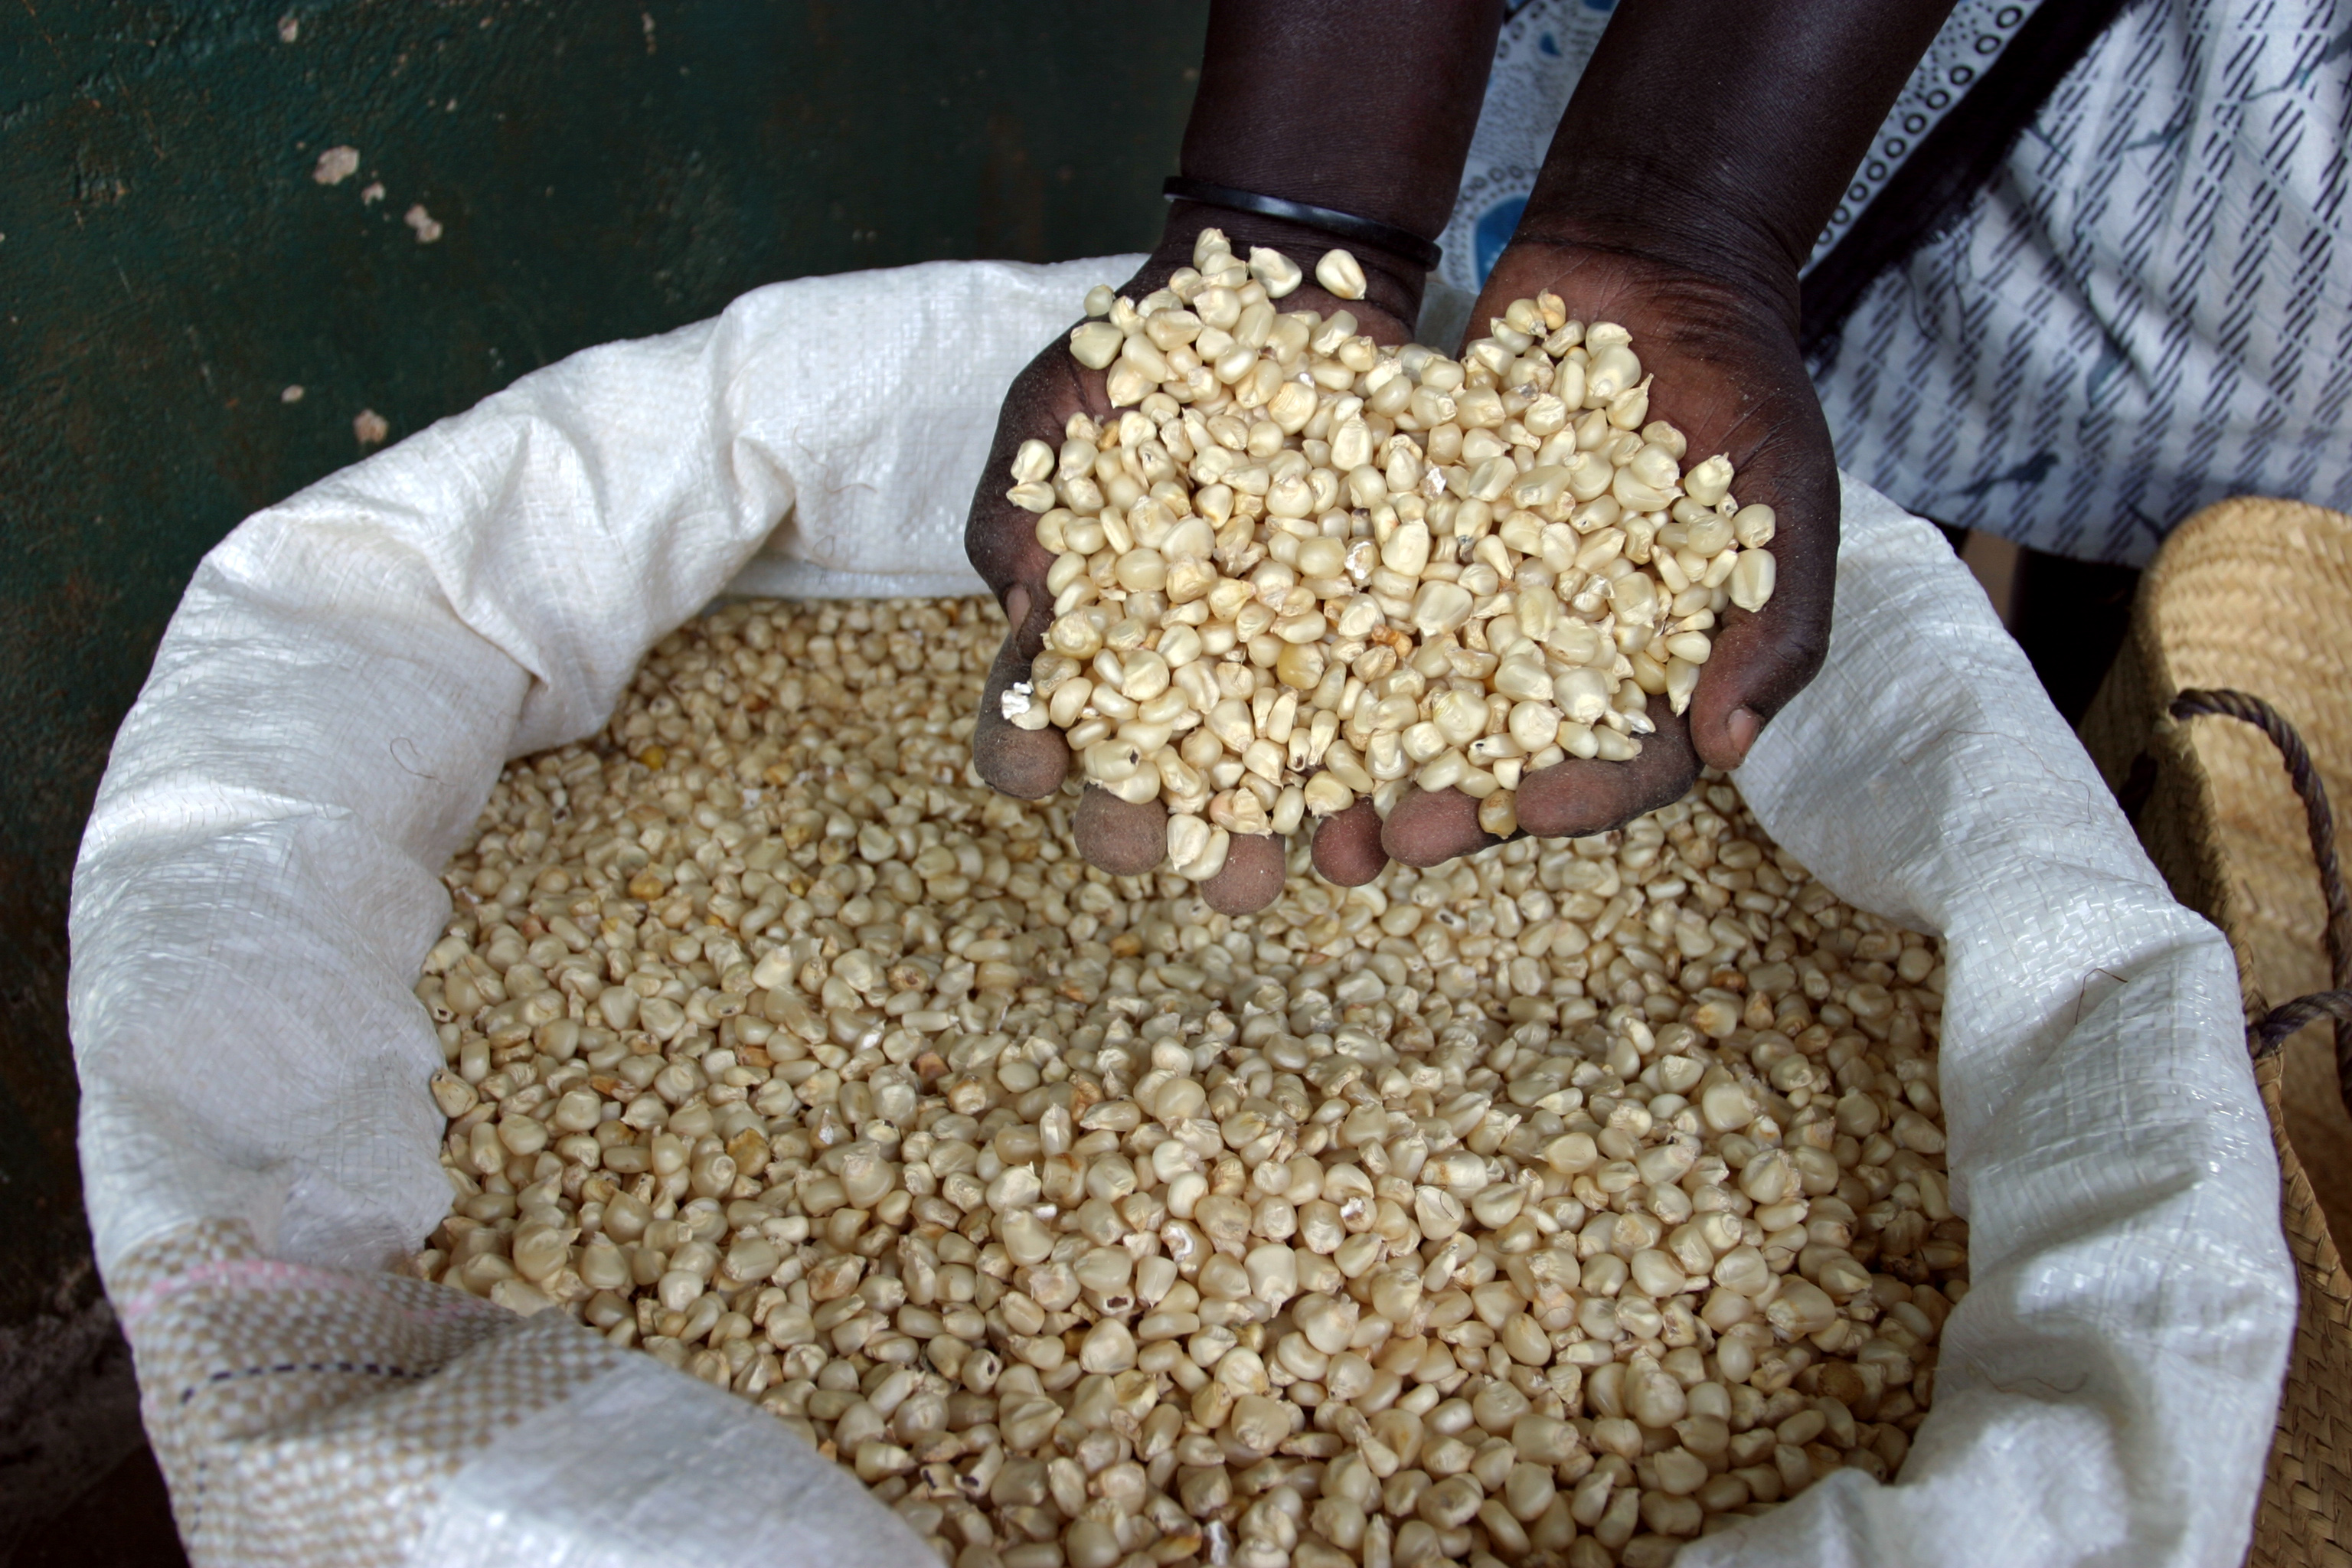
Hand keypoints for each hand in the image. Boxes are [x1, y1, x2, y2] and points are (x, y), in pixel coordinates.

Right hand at [964, 209, 1424, 914]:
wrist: (1283, 287)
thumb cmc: (1147, 356)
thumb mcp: (1058, 410)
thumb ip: (1025, 504)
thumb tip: (1019, 600)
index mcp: (1083, 633)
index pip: (1029, 714)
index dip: (1020, 751)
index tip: (1030, 769)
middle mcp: (1175, 672)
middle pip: (1147, 780)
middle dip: (1146, 830)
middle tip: (1156, 856)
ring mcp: (1275, 663)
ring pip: (1265, 779)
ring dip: (1263, 840)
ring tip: (1277, 878)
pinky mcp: (1370, 641)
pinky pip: (1378, 726)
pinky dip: (1380, 781)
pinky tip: (1386, 823)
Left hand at [1312, 237, 1837, 879]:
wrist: (1649, 265)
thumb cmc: (1746, 382)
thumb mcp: (1787, 492)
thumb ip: (1777, 621)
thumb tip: (1733, 751)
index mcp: (1648, 668)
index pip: (1619, 761)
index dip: (1576, 797)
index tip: (1525, 817)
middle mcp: (1553, 650)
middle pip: (1495, 754)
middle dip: (1441, 809)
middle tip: (1381, 852)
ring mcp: (1475, 597)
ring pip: (1411, 697)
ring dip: (1359, 763)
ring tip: (1305, 815)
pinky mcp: (1411, 537)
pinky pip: (1358, 595)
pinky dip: (1316, 636)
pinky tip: (1261, 671)